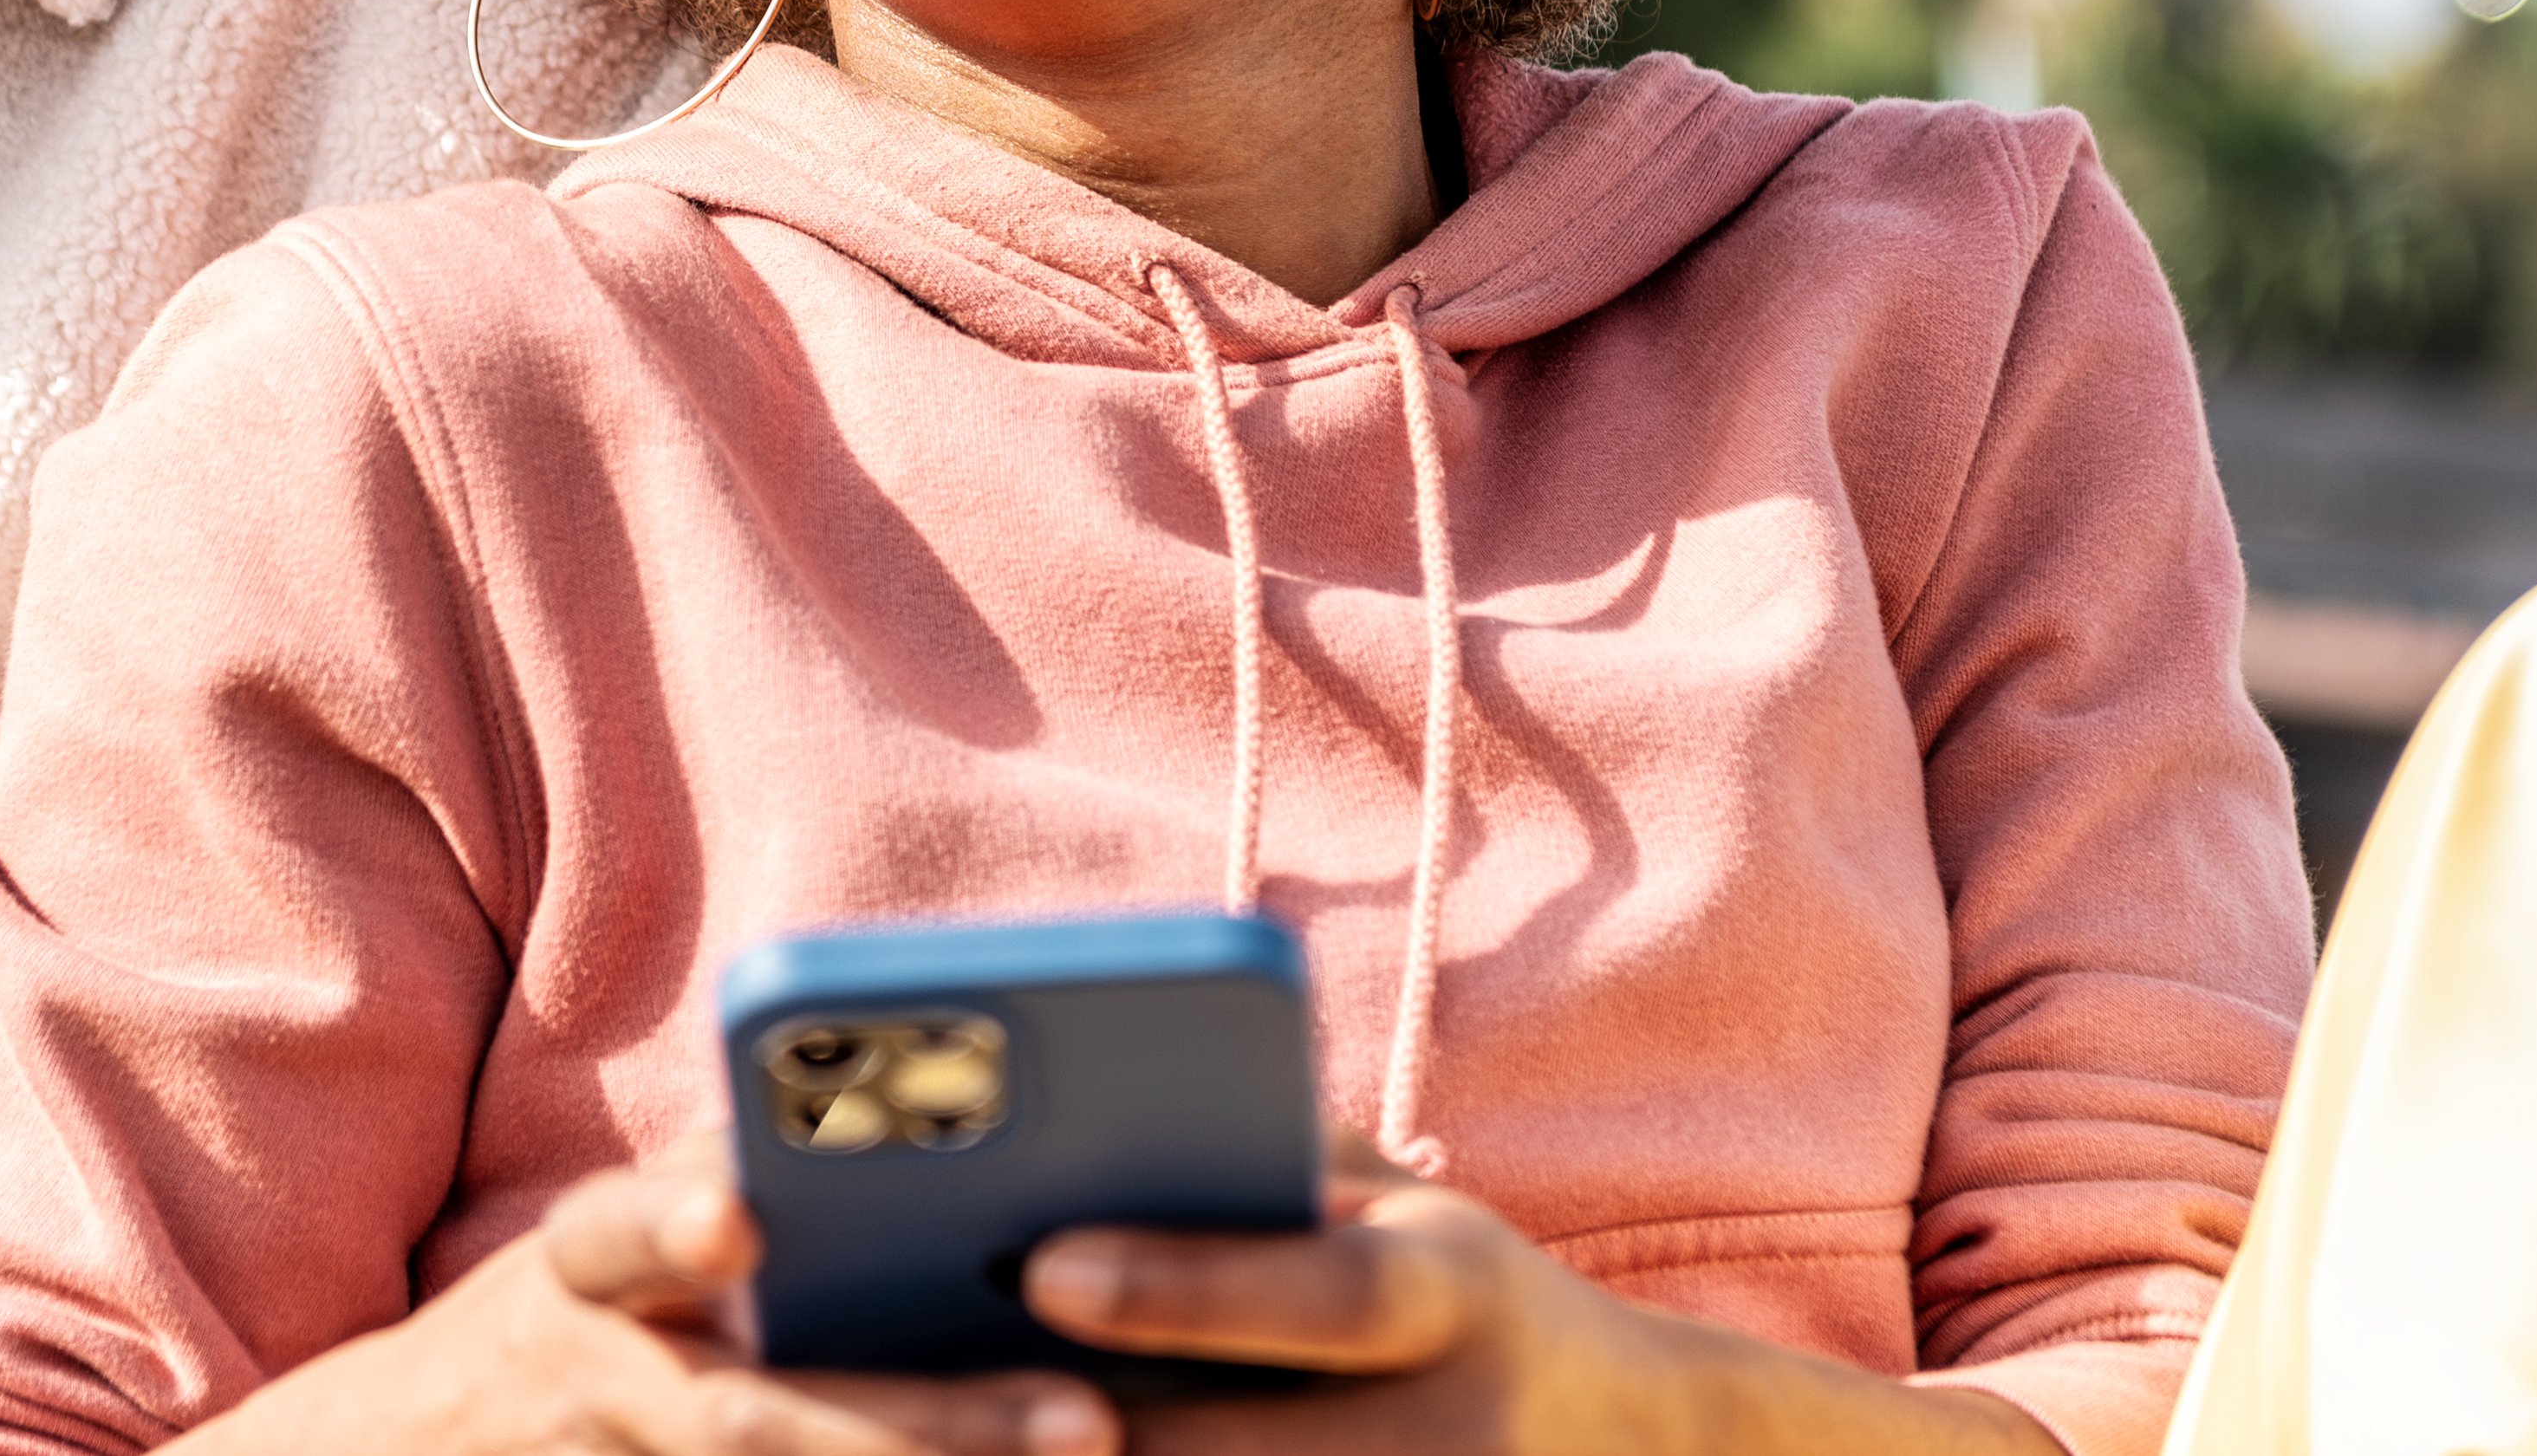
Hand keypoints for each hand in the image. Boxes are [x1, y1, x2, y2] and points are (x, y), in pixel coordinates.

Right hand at [189, 1137, 1107, 1455]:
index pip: (619, 1233)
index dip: (674, 1226)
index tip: (743, 1218)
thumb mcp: (608, 1239)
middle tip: (1090, 1419)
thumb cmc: (559, 1324)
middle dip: (920, 1426)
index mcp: (582, 1269)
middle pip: (752, 1425)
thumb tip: (896, 1097)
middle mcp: (592, 1387)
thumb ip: (717, 1181)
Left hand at [1022, 1149, 2055, 1455]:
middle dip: (1065, 1424)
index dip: (1181, 1288)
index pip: (1322, 1297)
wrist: (1624, 1448)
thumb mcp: (1404, 1203)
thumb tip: (1083, 1114)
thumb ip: (1275, 1158)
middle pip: (1229, 1453)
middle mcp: (1458, 1431)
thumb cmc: (1458, 1291)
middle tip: (912, 1386)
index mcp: (1461, 1292)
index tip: (1039, 1263)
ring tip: (930, 1435)